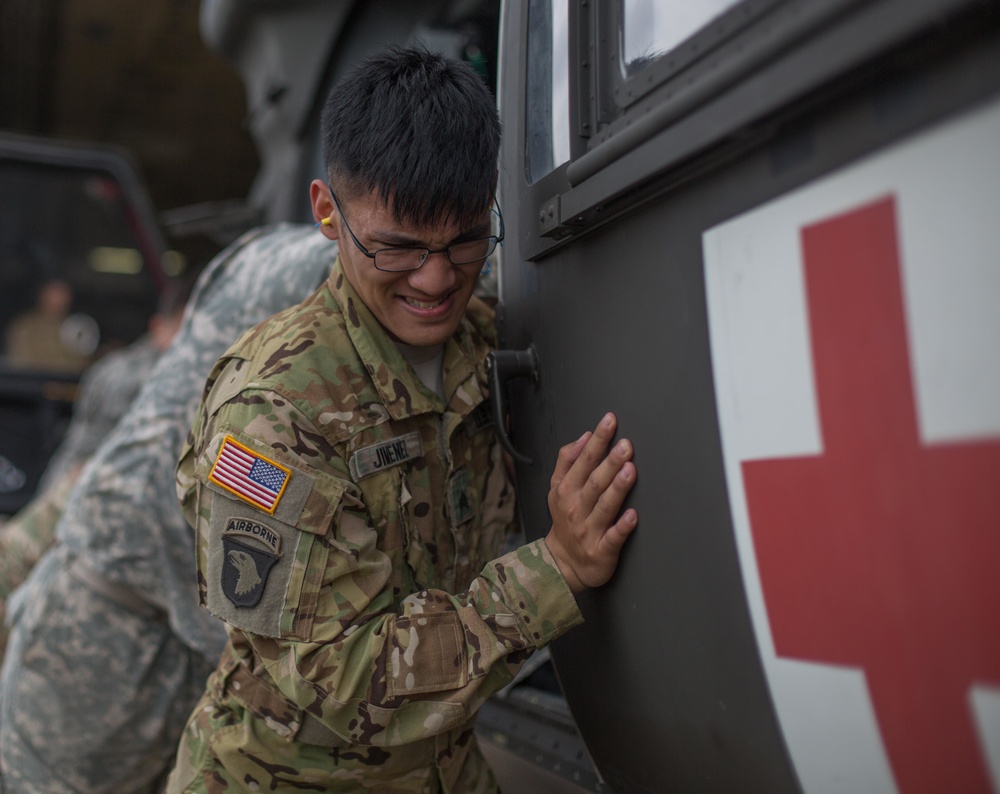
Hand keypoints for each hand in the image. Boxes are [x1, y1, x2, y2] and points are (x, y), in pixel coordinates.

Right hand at [545, 412, 637, 593]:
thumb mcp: (557, 487)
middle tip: (626, 445)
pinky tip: (632, 515)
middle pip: (595, 481)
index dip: (597, 440)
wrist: (562, 562)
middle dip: (610, 462)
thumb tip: (583, 437)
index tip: (610, 422)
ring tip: (630, 471)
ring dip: (617, 488)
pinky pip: (613, 537)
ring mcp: (589, 530)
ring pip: (604, 506)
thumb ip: (568, 460)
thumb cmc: (565, 520)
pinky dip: (622, 527)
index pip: (583, 460)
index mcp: (567, 489)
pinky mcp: (601, 550)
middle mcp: (576, 508)